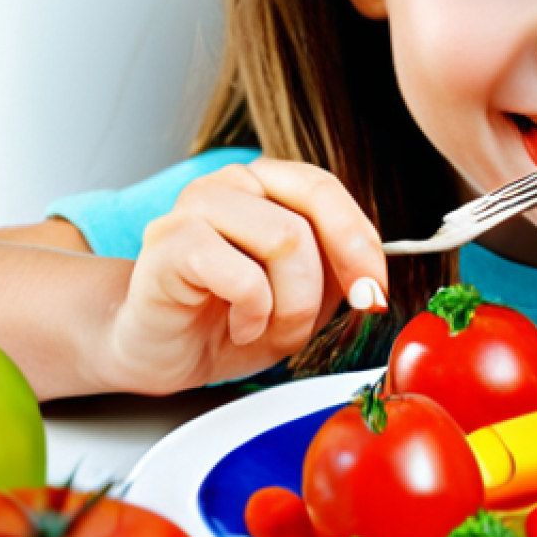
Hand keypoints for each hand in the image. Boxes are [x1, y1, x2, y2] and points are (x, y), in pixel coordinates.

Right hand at [99, 159, 387, 394]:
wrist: (163, 352)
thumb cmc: (229, 318)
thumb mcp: (303, 296)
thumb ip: (337, 273)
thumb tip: (372, 276)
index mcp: (264, 185)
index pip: (325, 189)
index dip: (359, 241)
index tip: (372, 291)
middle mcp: (230, 185)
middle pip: (312, 211)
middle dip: (330, 278)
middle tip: (319, 316)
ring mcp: (194, 207)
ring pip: (286, 239)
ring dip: (291, 303)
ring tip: (263, 324)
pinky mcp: (168, 244)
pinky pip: (243, 275)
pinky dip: (254, 313)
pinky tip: (239, 326)